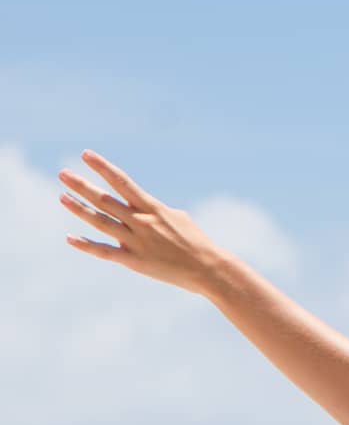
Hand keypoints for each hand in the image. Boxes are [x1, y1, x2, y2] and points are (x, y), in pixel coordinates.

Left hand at [58, 149, 231, 296]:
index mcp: (152, 209)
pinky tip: (70, 238)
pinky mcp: (136, 262)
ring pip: (101, 222)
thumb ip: (158, 211)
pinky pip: (106, 252)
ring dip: (79, 208)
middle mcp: (142, 222)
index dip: (102, 167)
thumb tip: (148, 206)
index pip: (122, 182)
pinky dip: (87, 245)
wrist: (210, 270)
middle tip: (62, 174)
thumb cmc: (198, 243)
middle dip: (82, 186)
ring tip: (62, 196)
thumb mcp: (180, 219)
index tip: (85, 155)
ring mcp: (137, 242)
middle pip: (105, 200)